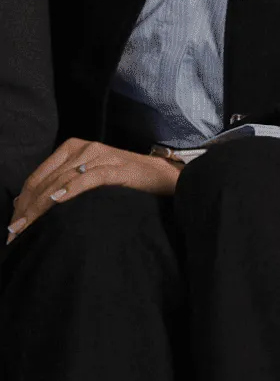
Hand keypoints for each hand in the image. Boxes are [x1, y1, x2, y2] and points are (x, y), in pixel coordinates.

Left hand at [7, 139, 179, 244]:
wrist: (164, 177)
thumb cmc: (127, 180)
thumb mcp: (91, 177)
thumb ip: (66, 183)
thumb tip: (38, 202)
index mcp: (73, 148)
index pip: (38, 176)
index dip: (22, 201)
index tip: (13, 224)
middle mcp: (83, 149)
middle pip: (45, 181)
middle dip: (26, 208)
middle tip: (14, 232)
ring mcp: (99, 157)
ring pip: (59, 182)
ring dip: (40, 207)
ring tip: (27, 227)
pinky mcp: (115, 168)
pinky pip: (86, 180)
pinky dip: (69, 191)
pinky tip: (56, 203)